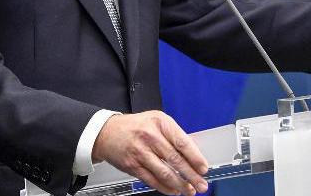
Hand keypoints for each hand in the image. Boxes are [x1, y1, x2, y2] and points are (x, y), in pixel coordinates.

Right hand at [91, 111, 208, 195]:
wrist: (107, 132)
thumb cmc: (135, 126)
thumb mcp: (157, 121)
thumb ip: (173, 135)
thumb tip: (193, 153)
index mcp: (160, 123)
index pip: (182, 142)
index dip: (195, 158)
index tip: (204, 168)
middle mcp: (150, 136)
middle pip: (175, 159)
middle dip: (191, 175)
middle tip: (201, 184)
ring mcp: (140, 152)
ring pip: (164, 172)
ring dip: (179, 184)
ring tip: (189, 191)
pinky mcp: (132, 165)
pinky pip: (151, 180)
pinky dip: (164, 187)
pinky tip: (173, 191)